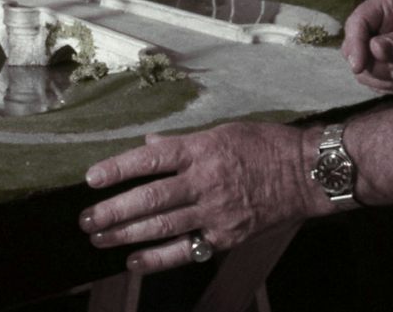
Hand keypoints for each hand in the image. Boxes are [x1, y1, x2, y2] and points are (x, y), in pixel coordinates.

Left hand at [79, 122, 310, 272]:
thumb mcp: (220, 132)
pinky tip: (134, 261)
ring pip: (163, 226)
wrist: (305, 174)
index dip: (117, 169)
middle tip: (86, 219)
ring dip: (127, 234)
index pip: (149, 160)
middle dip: (114, 210)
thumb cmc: (263, 145)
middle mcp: (204, 181)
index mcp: (200, 149)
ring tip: (99, 238)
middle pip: (150, 198)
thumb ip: (181, 143)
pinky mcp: (227, 236)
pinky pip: (187, 250)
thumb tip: (147, 146)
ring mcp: (216, 212)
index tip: (90, 179)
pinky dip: (158, 258)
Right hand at [342, 0, 392, 92]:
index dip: (355, 45)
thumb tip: (374, 49)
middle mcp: (373, 26)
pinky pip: (374, 82)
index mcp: (381, 6)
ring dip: (385, 80)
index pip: (356, 24)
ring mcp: (375, 46)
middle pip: (353, 50)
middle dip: (376, 67)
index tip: (358, 67)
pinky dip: (389, 86)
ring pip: (363, 70)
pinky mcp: (381, 65)